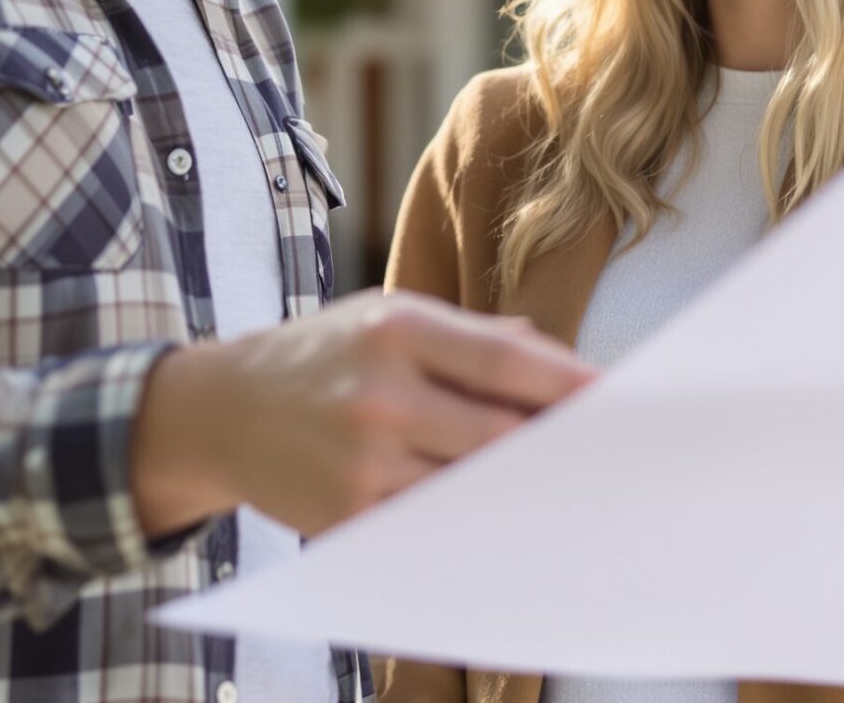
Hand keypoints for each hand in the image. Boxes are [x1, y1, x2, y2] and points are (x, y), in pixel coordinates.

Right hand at [131, 291, 597, 536]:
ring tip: (572, 495)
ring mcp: (361, 462)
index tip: (624, 403)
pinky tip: (506, 524)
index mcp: (396, 330)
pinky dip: (471, 525)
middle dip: (560, 450)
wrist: (219, 409)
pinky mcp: (346, 516)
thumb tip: (558, 363)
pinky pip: (430, 528)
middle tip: (614, 462)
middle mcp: (379, 395)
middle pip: (499, 436)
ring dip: (523, 495)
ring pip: (470, 490)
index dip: (573, 386)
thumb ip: (472, 337)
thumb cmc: (322, 355)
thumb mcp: (387, 316)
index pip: (506, 362)